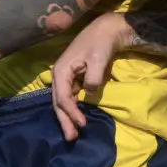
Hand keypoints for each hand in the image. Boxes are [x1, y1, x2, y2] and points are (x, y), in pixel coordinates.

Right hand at [51, 13, 131, 141]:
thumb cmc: (101, 42)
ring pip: (63, 100)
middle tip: (71, 138)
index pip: (63, 97)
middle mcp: (59, 74)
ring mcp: (66, 76)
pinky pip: (70, 96)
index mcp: (61, 70)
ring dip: (67, 116)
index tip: (83, 124)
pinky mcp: (74, 77)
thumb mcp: (98, 60)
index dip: (71, 113)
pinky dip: (73, 107)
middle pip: (59, 102)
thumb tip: (89, 95)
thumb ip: (93, 79)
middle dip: (64, 120)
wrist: (107, 29)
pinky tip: (78, 117)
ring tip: (73, 132)